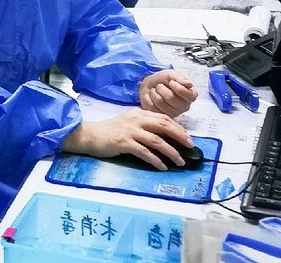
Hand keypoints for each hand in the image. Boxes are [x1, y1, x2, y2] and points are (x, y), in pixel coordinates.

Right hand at [62, 110, 192, 169]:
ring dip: (171, 151)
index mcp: (139, 113)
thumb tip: (164, 138)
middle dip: (179, 137)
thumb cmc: (109, 132)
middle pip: (164, 126)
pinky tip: (162, 166)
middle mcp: (136, 119)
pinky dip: (155, 160)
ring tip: (179, 161)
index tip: (188, 138)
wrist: (89, 135)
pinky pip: (144, 152)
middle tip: (190, 147)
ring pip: (156, 140)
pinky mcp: (124, 142)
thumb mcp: (128, 123)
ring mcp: (130, 130)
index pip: (163, 118)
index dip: (178, 128)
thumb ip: (144, 126)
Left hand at [139, 70, 196, 116]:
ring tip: (156, 90)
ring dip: (154, 92)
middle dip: (162, 88)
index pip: (188, 95)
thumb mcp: (172, 74)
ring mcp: (174, 113)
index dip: (177, 87)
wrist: (150, 85)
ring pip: (160, 102)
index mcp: (191, 96)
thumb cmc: (164, 80)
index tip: (171, 82)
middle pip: (171, 98)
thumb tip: (189, 84)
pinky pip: (152, 107)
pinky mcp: (161, 116)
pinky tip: (152, 97)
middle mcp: (184, 106)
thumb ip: (180, 78)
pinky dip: (149, 98)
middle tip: (160, 85)